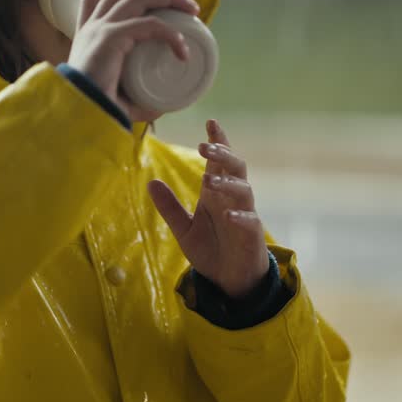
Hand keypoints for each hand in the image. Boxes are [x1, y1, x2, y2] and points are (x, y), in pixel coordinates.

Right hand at [68, 0, 198, 123]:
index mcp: (86, 36)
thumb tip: (162, 105)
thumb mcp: (117, 97)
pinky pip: (150, 25)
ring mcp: (101, 29)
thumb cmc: (96, 109)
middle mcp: (92, 27)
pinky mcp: (112, 38)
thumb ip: (138, 98)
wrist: (79, 115)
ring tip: (192, 8)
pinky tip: (183, 48)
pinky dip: (171, 34)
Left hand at [148, 119, 269, 298]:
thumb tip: (150, 182)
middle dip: (222, 154)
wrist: (229, 280)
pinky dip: (240, 216)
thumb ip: (169, 207)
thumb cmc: (211, 250)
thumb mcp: (183, 229)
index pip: (219, 161)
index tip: (211, 121)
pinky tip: (227, 216)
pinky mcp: (252, 235)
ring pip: (244, 189)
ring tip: (208, 179)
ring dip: (227, 183)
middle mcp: (232, 199)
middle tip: (204, 145)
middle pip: (235, 167)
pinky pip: (250, 220)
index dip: (218, 141)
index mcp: (216, 193)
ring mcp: (245, 215)